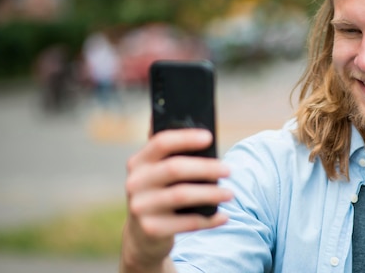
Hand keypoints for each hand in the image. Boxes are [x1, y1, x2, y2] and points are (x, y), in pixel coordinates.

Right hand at [121, 128, 232, 271]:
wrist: (142, 235)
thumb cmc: (160, 194)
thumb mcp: (157, 173)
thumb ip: (170, 153)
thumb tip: (200, 129)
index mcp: (138, 162)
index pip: (161, 143)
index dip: (186, 138)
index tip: (209, 137)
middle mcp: (135, 182)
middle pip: (174, 168)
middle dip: (205, 168)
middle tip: (228, 170)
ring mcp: (140, 207)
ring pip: (181, 195)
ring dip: (211, 193)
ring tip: (230, 194)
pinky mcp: (151, 229)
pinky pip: (186, 223)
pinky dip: (209, 219)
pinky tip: (223, 216)